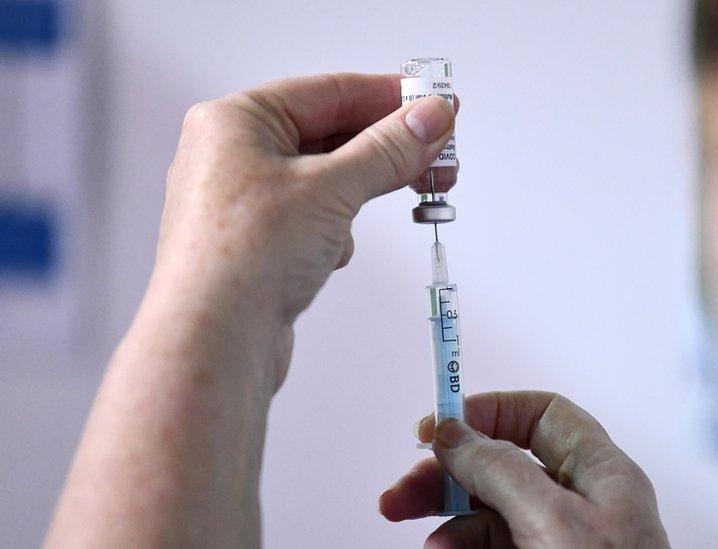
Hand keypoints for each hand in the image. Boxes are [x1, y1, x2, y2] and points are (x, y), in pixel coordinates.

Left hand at [151, 73, 455, 389]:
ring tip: (411, 193)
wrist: (212, 344)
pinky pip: (314, 216)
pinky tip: (339, 250)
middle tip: (441, 153)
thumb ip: (388, 149)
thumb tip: (430, 118)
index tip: (436, 103)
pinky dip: (338, 226)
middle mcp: (233, 156)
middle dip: (389, 147)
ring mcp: (244, 202)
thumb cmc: (242, 258)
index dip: (390, 97)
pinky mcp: (258, 244)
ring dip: (367, 188)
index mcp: (235, 121)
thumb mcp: (331, 188)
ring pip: (326, 178)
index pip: (329, 92)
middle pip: (330, 133)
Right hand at [379, 392, 669, 547]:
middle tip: (399, 492)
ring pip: (489, 514)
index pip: (544, 416)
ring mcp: (559, 545)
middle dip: (449, 474)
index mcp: (600, 475)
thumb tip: (454, 431)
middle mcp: (581, 505)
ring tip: (420, 540)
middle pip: (503, 466)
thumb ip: (499, 470)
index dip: (491, 413)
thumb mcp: (551, 523)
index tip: (438, 427)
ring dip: (446, 522)